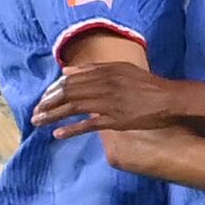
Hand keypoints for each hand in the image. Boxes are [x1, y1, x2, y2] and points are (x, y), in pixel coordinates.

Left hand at [34, 60, 184, 136]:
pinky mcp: (115, 119)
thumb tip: (66, 71)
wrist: (169, 99)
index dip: (53, 90)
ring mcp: (109, 102)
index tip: (43, 99)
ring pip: (73, 107)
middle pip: (68, 92)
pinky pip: (89, 125)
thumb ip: (93, 69)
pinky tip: (58, 135)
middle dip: (48, 103)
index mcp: (104, 70)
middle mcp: (104, 84)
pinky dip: (71, 129)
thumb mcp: (120, 69)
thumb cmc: (146, 85)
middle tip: (34, 113)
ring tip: (38, 123)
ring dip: (53, 115)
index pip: (70, 79)